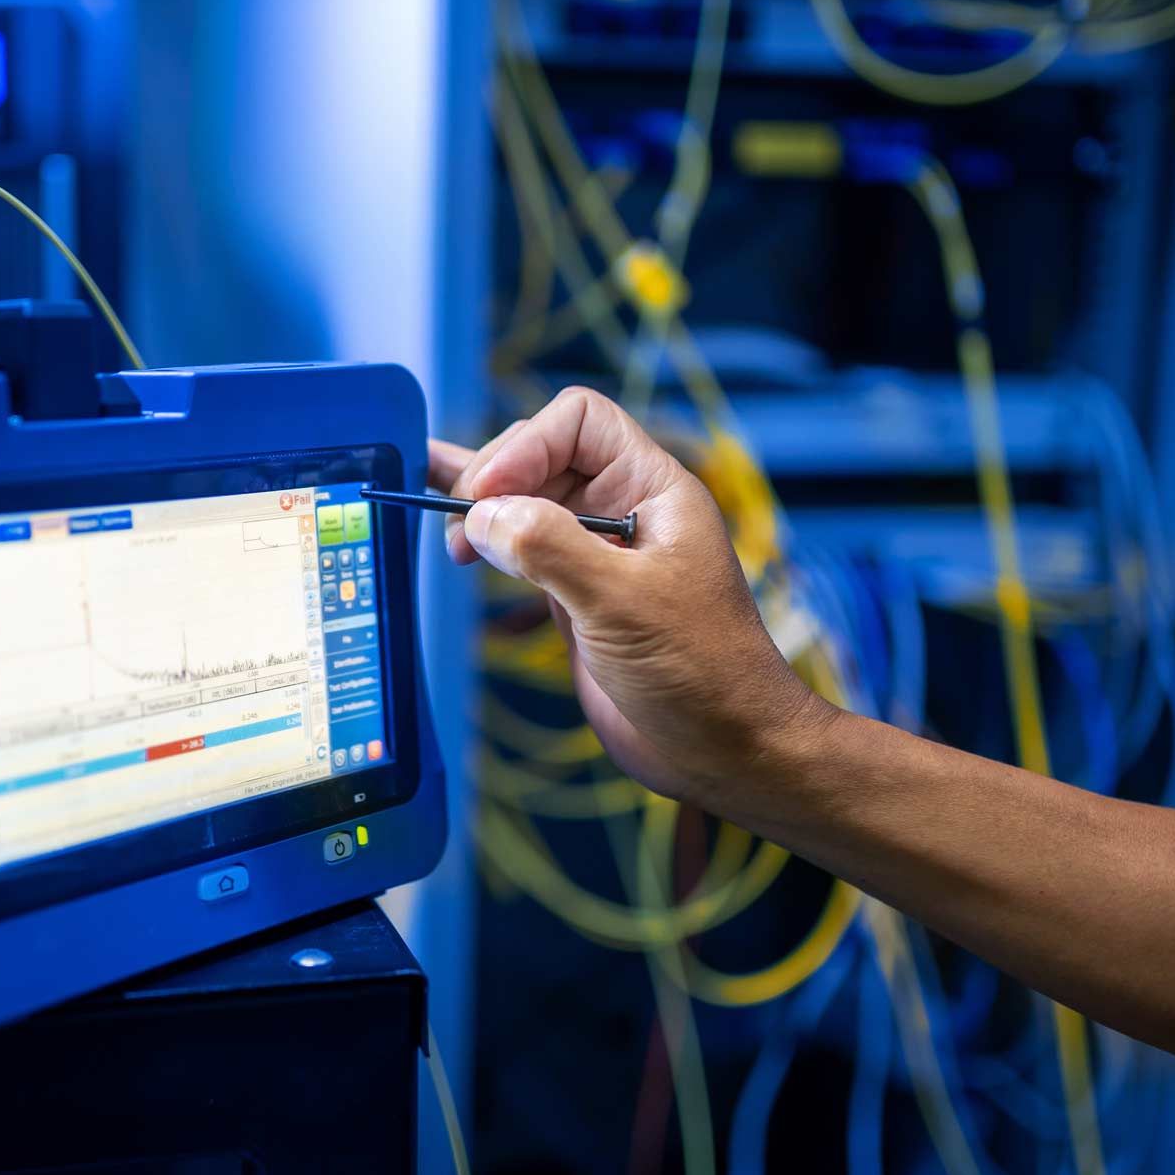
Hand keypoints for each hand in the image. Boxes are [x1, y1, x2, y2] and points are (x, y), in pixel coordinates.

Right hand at [432, 388, 831, 812]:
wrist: (725, 752)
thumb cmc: (700, 674)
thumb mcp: (621, 602)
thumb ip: (549, 548)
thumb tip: (483, 515)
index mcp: (653, 490)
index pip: (578, 422)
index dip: (526, 446)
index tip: (486, 497)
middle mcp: (625, 511)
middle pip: (543, 455)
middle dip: (495, 480)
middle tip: (463, 534)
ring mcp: (599, 554)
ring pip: (527, 501)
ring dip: (483, 509)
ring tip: (448, 537)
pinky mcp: (577, 596)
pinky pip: (525, 550)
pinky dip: (487, 542)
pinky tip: (451, 534)